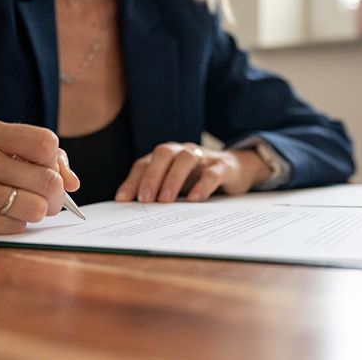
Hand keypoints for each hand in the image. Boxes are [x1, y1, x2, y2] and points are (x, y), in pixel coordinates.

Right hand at [0, 120, 79, 235]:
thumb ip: (37, 157)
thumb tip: (74, 183)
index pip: (46, 143)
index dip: (56, 161)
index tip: (49, 170)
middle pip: (47, 181)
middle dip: (57, 195)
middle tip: (50, 198)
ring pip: (35, 208)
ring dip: (39, 212)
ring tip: (28, 207)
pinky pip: (13, 226)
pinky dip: (18, 224)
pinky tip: (4, 216)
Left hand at [115, 142, 271, 202]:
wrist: (239, 168)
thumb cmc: (200, 177)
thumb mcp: (177, 183)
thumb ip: (159, 191)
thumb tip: (134, 211)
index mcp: (168, 156)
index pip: (145, 163)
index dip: (132, 180)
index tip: (122, 200)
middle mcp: (183, 151)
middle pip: (163, 154)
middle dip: (151, 176)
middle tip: (144, 199)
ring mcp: (204, 157)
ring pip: (186, 159)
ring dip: (172, 179)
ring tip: (165, 201)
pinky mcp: (223, 167)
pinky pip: (211, 174)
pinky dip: (202, 186)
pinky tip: (194, 200)